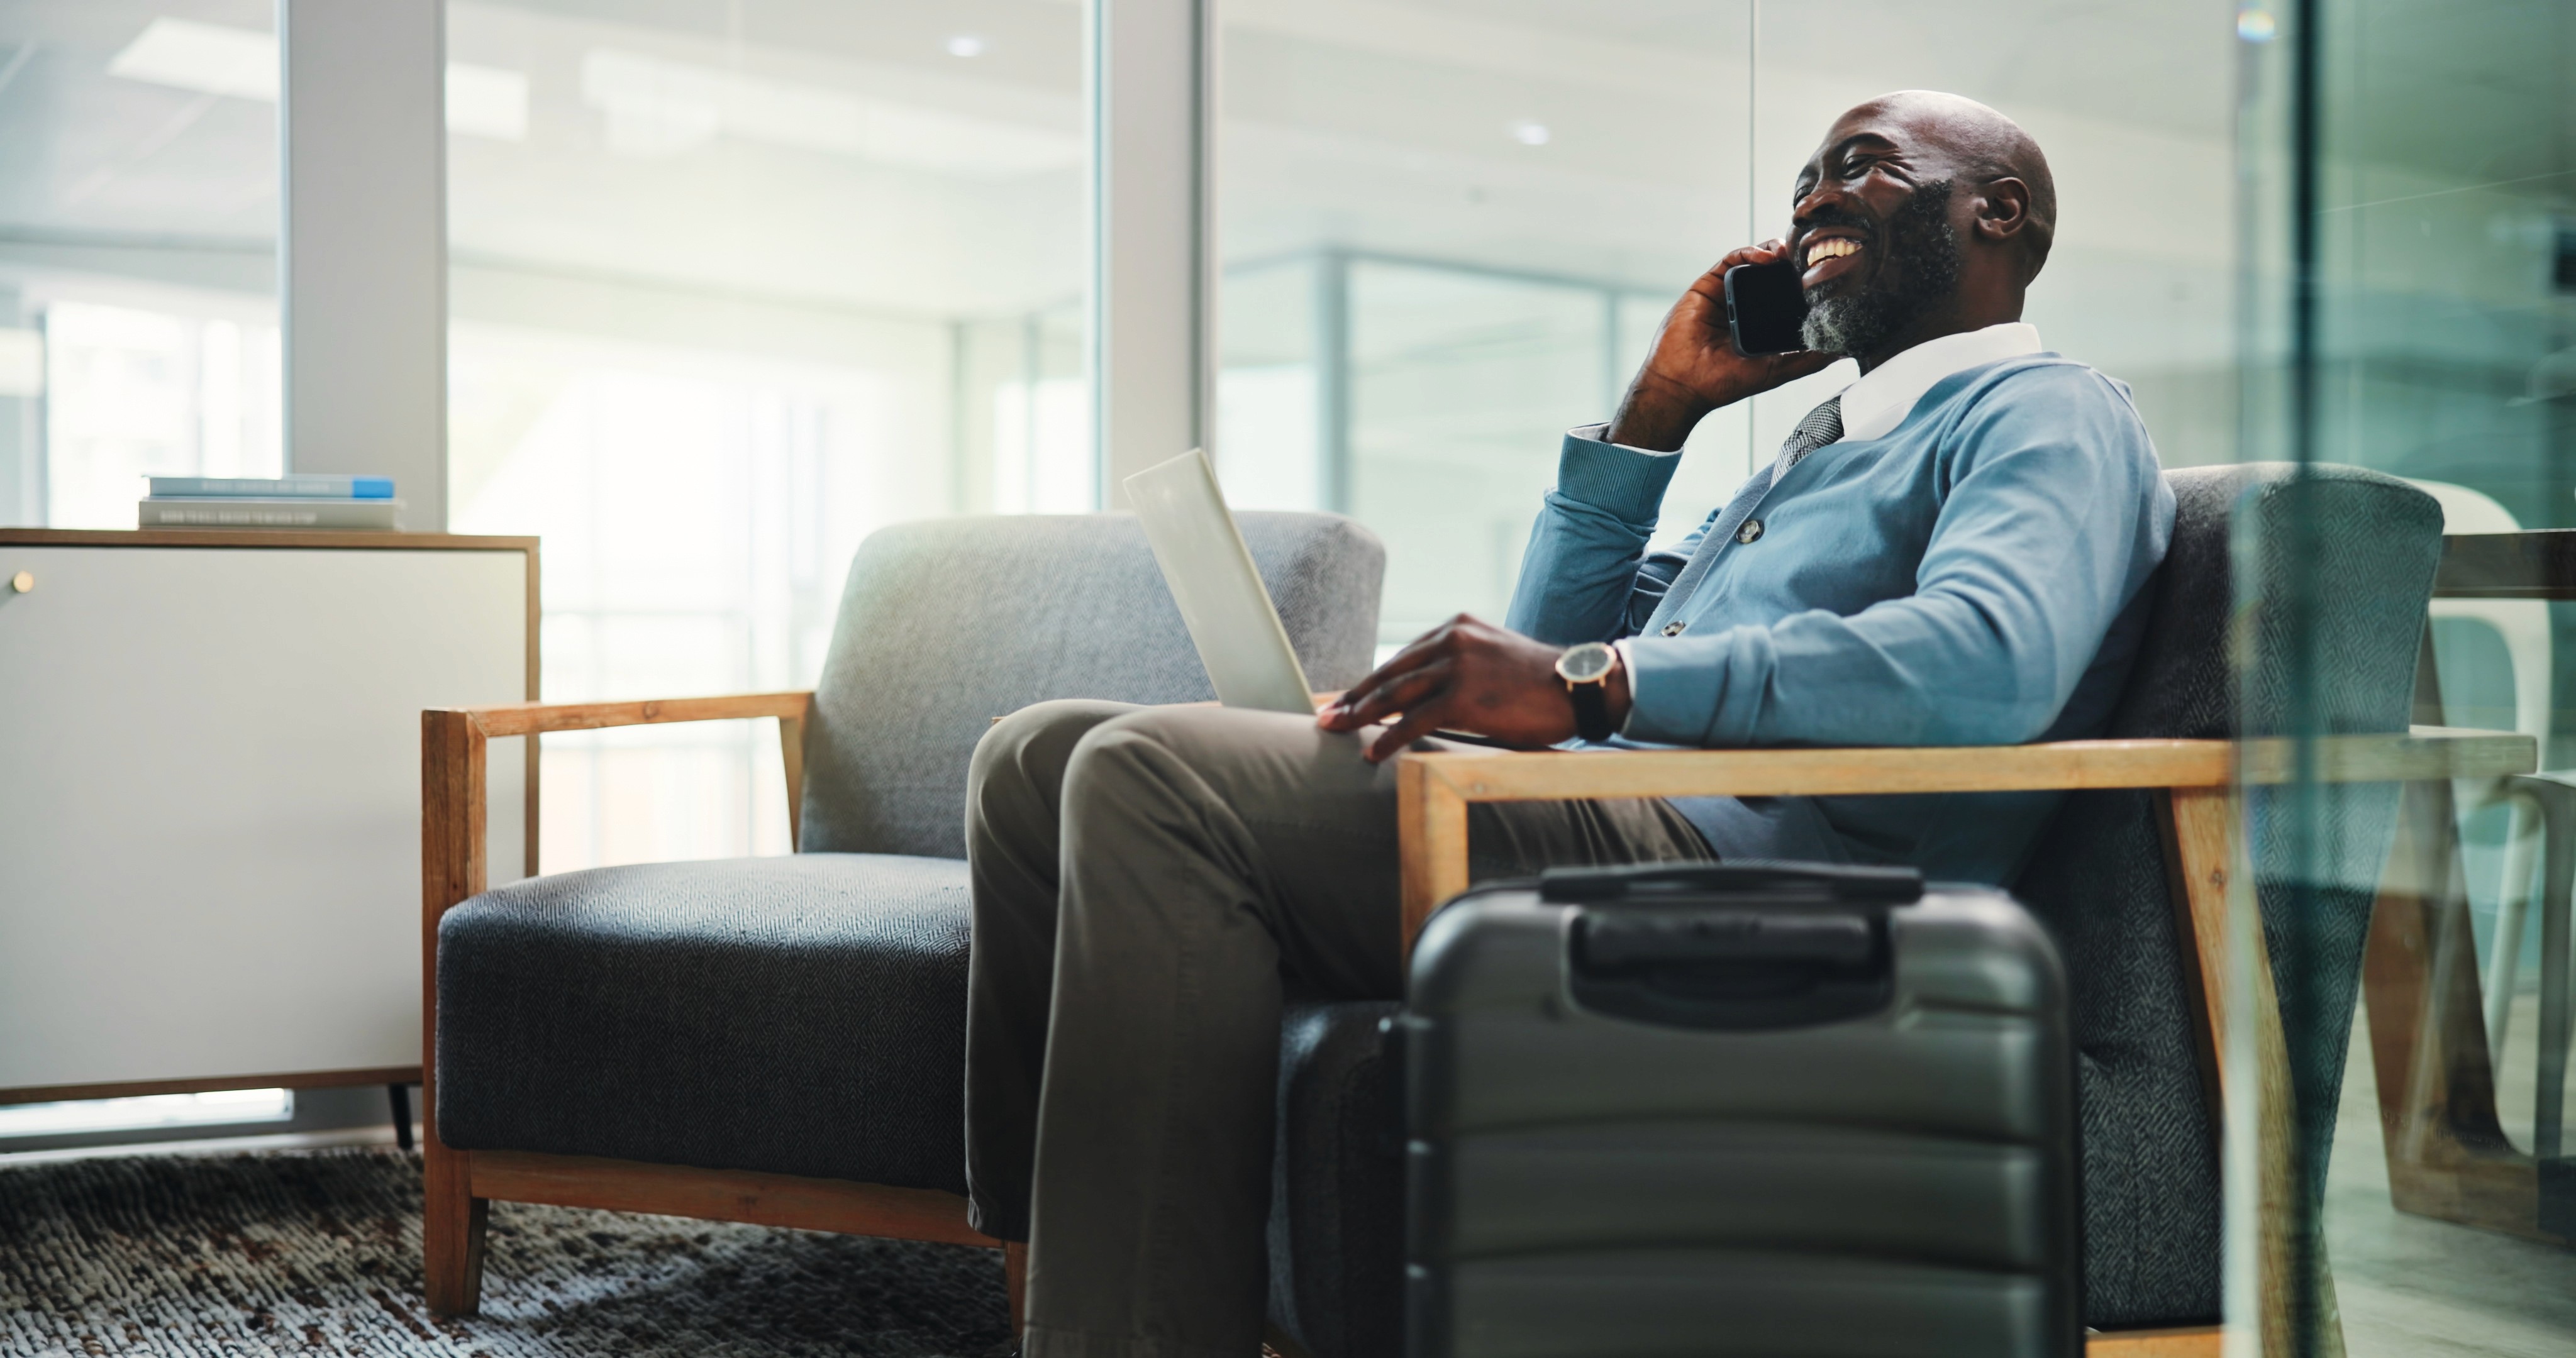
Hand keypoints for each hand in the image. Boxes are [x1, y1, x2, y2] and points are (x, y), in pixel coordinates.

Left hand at [1316, 615, 1628, 762]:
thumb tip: (1423, 695)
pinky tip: (1372, 752)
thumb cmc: (1538, 682)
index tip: (1344, 698)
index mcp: (1457, 627)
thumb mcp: (1492, 658)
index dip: (1369, 682)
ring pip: (1395, 693)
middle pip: (1390, 673)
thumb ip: (1458, 666)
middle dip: (1353, 697)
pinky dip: (1389, 738)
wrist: (1579, 686)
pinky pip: (1415, 719)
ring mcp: (1457, 665)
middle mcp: (1452, 639)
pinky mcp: (1464, 695)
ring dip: (1360, 716)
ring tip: (1335, 731)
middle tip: (1325, 716)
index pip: (1401, 658)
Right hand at [1606, 243, 1839, 450]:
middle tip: (1813, 257)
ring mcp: (1728, 292)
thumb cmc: (1724, 382)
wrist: (1684, 382)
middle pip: (1776, 272)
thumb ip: (1809, 359)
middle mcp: (1747, 305)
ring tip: (1792, 253)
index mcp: (1763, 323)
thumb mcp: (1777, 370)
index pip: (1790, 294)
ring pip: (1757, 260)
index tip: (1826, 276)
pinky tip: (1767, 257)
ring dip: (1776, 251)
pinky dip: (1751, 252)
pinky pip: (1733, 258)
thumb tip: (1843, 350)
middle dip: (1794, 262)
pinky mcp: (1710, 282)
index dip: (1807, 282)